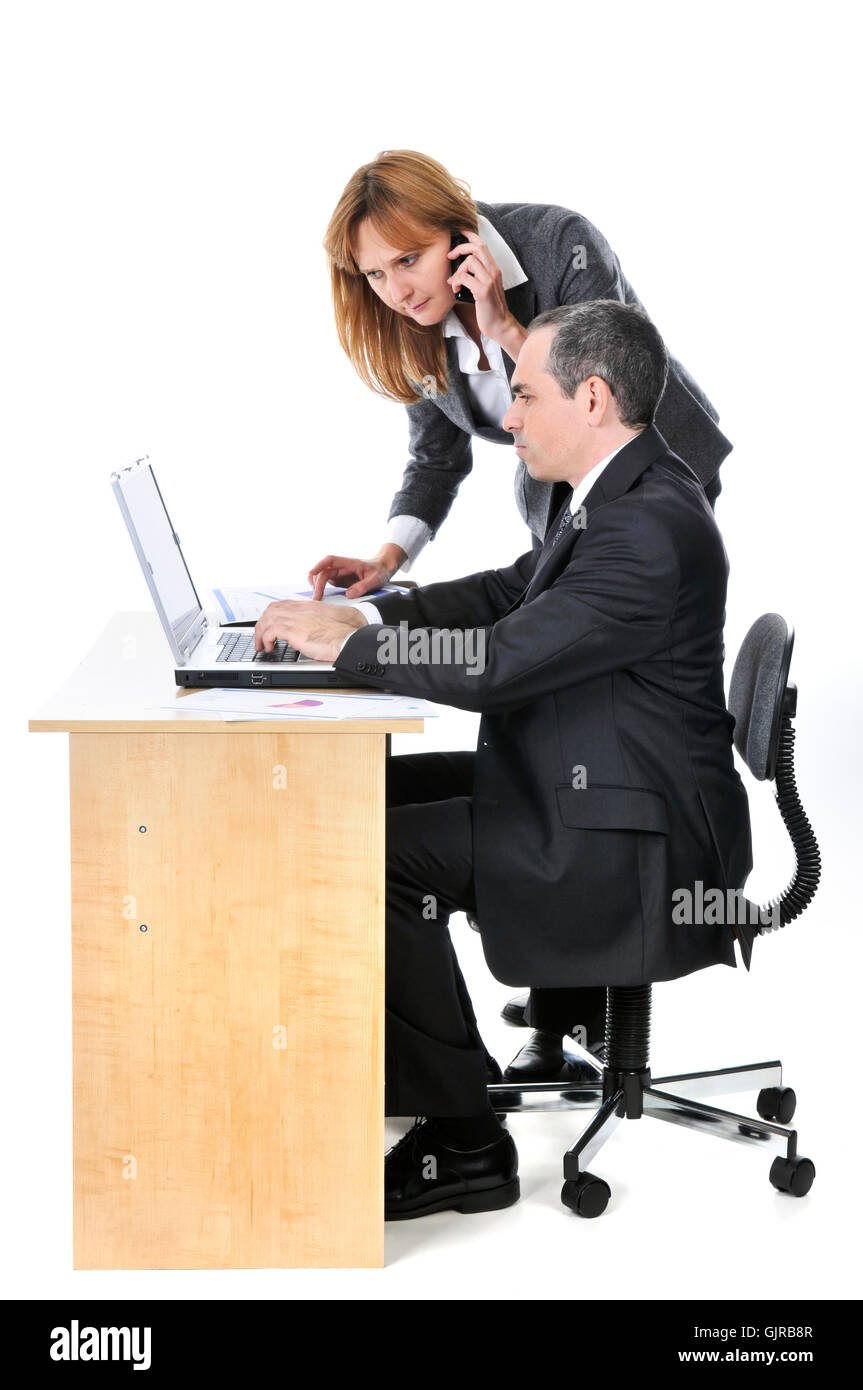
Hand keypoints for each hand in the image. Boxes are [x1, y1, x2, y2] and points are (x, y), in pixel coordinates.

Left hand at [254, 600, 367, 663]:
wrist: (347, 640)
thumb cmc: (340, 635)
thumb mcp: (323, 624)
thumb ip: (311, 623)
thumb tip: (303, 633)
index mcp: (307, 607)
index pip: (281, 605)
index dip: (271, 615)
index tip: (268, 626)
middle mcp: (299, 610)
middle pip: (270, 610)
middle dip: (262, 624)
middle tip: (261, 638)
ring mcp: (296, 619)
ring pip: (267, 620)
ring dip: (260, 634)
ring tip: (262, 646)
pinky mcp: (293, 630)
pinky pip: (270, 631)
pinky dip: (266, 640)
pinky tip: (270, 648)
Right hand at [308, 544, 405, 599]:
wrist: (383, 568)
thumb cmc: (380, 571)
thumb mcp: (375, 580)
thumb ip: (362, 587)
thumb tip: (348, 595)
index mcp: (349, 563)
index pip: (330, 560)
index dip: (319, 566)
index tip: (312, 574)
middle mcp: (342, 567)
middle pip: (323, 572)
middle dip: (317, 584)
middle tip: (317, 599)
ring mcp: (339, 574)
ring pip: (322, 577)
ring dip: (316, 586)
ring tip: (316, 599)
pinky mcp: (340, 581)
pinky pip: (326, 583)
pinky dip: (320, 589)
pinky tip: (320, 597)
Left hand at [447, 227, 517, 343]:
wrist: (500, 325)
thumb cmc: (489, 308)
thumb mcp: (484, 288)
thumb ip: (475, 276)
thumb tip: (457, 270)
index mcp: (493, 269)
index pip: (483, 244)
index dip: (470, 235)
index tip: (460, 231)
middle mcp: (493, 272)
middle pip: (477, 247)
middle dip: (460, 248)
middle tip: (450, 256)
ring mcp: (489, 281)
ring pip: (470, 261)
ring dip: (457, 270)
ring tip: (454, 283)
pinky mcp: (483, 291)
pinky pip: (465, 277)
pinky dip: (456, 281)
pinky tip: (455, 289)